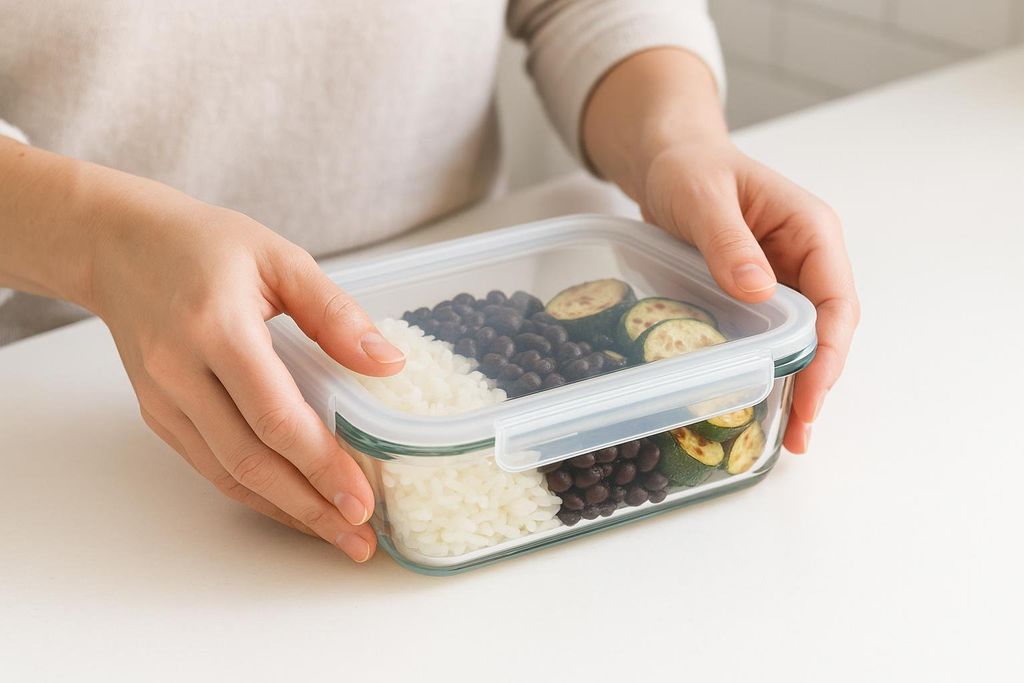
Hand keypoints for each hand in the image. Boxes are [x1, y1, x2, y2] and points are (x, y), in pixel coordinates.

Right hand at [87, 184, 404, 561]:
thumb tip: (387, 364)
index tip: (361, 500)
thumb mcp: (280, 258)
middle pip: (250, 460)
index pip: (275, 415)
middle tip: (359, 538)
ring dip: (285, 512)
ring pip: (227, 474)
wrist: (118, 245)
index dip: (320, 464)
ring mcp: (163, 400)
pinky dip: (254, 493)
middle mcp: (181, 372)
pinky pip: (210, 466)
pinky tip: (294, 505)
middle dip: (309, 507)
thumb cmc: (204, 245)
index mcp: (216, 328)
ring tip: (335, 535)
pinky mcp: (158, 415)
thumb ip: (334, 312)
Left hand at [639, 140, 859, 451]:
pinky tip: (760, 401)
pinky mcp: (758, 294)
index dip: (829, 351)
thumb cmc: (689, 167)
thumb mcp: (702, 197)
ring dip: (799, 384)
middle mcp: (807, 258)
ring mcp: (785, 279)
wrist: (668, 161)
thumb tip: (759, 290)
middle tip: (799, 434)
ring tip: (788, 435)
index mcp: (810, 230)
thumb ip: (728, 240)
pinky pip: (773, 336)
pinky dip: (772, 369)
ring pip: (804, 340)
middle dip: (819, 381)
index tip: (812, 393)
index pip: (836, 299)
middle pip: (828, 329)